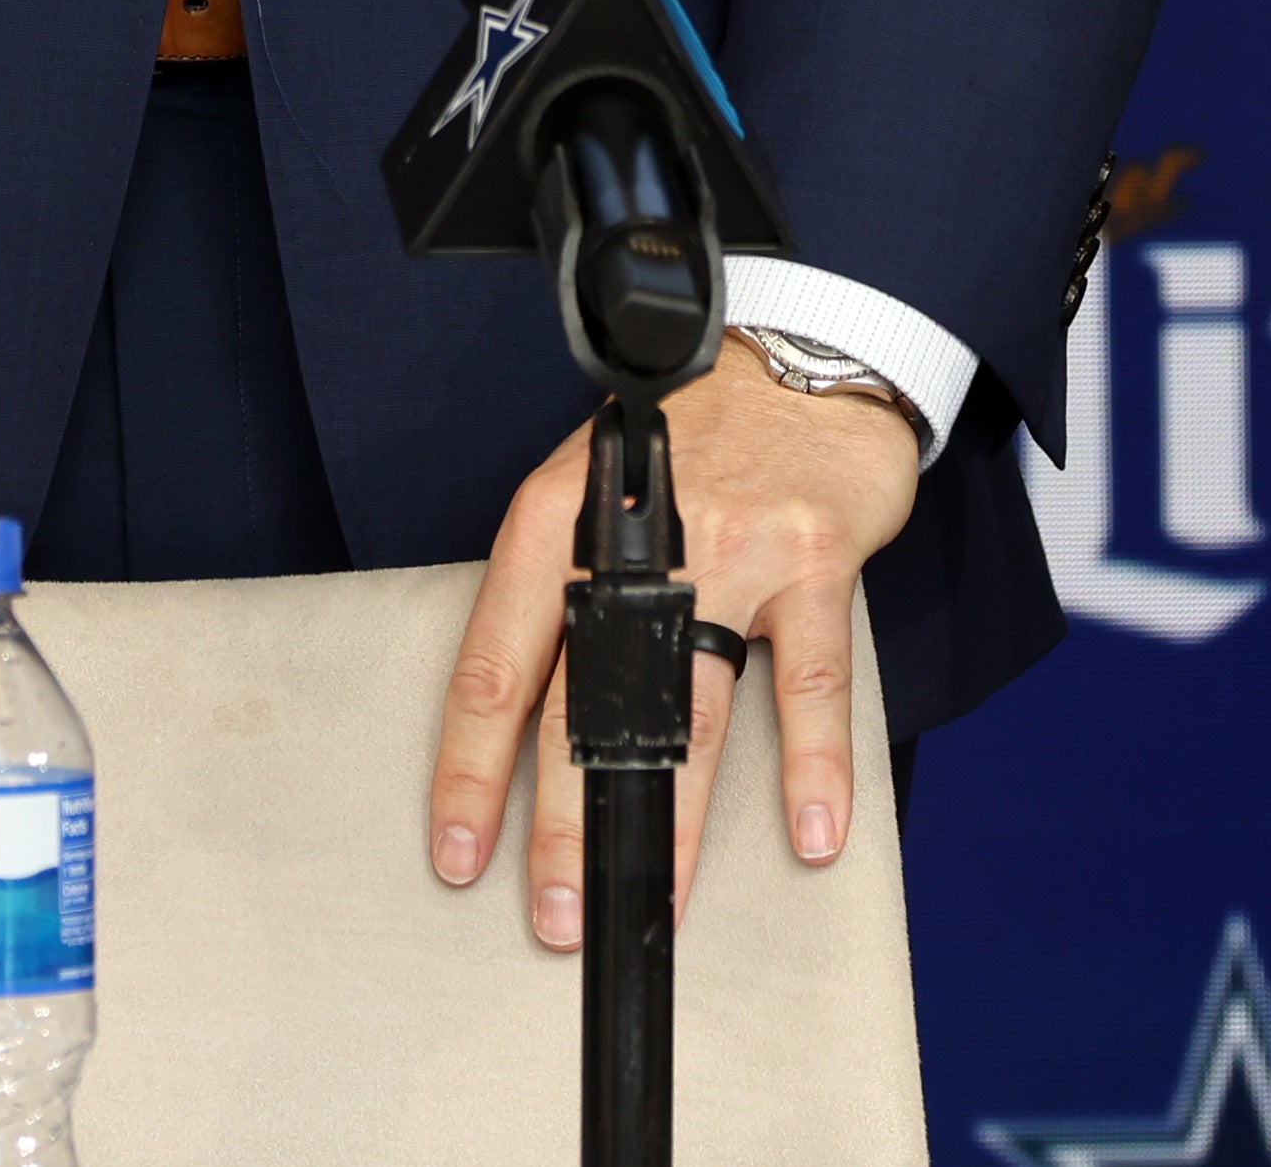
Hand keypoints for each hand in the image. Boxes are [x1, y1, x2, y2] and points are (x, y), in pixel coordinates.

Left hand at [427, 364, 921, 949]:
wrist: (795, 360)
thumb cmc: (682, 446)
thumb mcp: (589, 496)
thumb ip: (562, 596)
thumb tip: (524, 727)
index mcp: (555, 524)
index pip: (495, 663)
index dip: (469, 767)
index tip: (457, 852)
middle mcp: (634, 540)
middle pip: (587, 703)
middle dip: (564, 822)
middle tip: (553, 911)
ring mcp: (729, 548)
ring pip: (691, 709)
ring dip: (676, 821)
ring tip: (658, 900)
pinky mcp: (811, 558)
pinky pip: (809, 681)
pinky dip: (812, 765)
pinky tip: (810, 833)